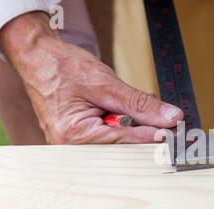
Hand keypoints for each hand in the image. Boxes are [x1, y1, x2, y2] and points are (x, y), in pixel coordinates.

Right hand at [0, 13, 182, 143]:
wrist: (38, 57)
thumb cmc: (63, 67)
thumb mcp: (106, 84)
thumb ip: (141, 104)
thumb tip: (170, 117)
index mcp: (74, 136)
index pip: (125, 141)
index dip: (153, 135)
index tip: (174, 132)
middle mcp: (72, 146)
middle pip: (122, 146)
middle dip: (144, 131)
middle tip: (167, 123)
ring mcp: (74, 144)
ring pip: (117, 141)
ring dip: (134, 126)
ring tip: (148, 112)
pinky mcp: (79, 137)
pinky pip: (108, 135)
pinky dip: (123, 124)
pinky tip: (131, 112)